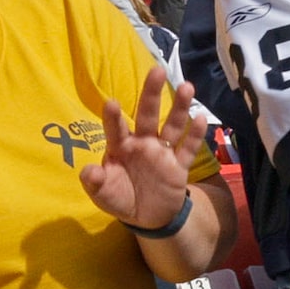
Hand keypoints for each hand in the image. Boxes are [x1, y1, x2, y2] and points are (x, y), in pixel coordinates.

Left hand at [80, 68, 204, 229]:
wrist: (148, 217)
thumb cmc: (121, 198)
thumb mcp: (104, 195)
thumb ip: (95, 183)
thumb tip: (88, 171)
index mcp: (120, 148)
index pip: (116, 129)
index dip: (113, 117)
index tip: (111, 103)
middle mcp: (142, 143)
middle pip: (148, 115)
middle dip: (151, 94)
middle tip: (157, 70)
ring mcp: (162, 153)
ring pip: (172, 126)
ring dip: (179, 108)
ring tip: (187, 87)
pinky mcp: (179, 166)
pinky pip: (187, 149)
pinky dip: (195, 136)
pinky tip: (201, 118)